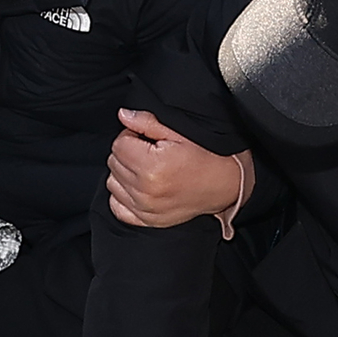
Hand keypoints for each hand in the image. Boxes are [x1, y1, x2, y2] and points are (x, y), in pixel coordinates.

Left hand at [105, 108, 250, 231]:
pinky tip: (138, 186)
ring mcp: (145, 208)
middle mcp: (145, 190)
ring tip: (145, 168)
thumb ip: (147, 123)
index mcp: (153, 166)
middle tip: (148, 152)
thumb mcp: (179, 134)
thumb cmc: (206, 158)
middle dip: (127, 152)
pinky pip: (117, 207)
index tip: (145, 138)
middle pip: (114, 162)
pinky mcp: (147, 220)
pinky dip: (122, 196)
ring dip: (124, 173)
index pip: (119, 144)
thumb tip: (124, 115)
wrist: (225, 184)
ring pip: (112, 183)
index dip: (131, 136)